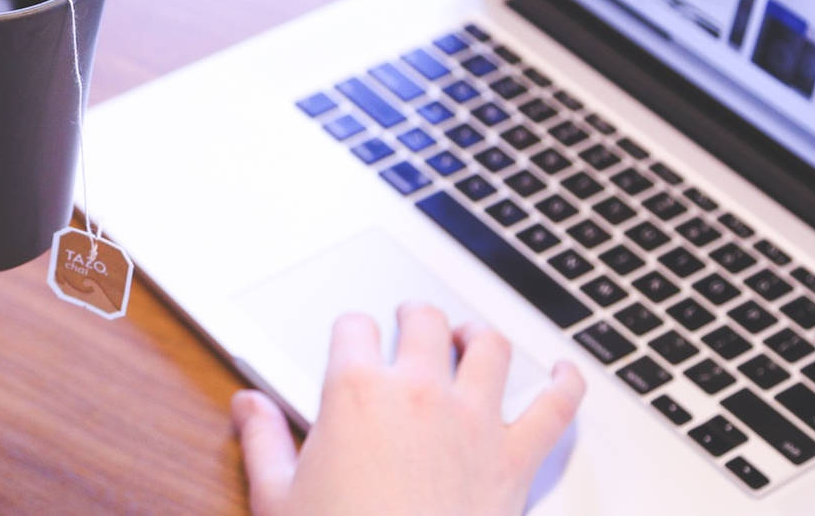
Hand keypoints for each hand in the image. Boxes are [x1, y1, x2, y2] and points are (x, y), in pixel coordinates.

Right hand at [232, 303, 585, 515]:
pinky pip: (556, 407)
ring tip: (472, 336)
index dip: (352, 331)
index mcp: (356, 393)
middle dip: (415, 315)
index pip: (354, 328)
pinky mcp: (515, 459)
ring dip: (480, 335)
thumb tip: (247, 404)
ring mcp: (474, 422)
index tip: (353, 339)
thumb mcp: (278, 497)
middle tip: (412, 319)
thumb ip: (264, 441)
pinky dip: (568, 383)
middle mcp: (419, 394)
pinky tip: (567, 372)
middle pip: (424, 322)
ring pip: (490, 348)